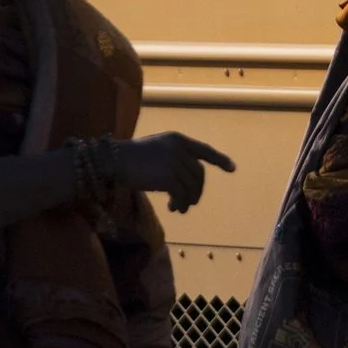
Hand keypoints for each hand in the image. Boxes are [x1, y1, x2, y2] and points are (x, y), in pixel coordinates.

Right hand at [115, 132, 235, 213]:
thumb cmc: (132, 157)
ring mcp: (174, 162)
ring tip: (179, 208)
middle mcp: (179, 148)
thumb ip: (175, 158)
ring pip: (191, 186)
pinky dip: (179, 204)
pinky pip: (181, 195)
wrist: (114, 160)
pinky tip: (172, 209)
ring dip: (187, 200)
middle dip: (197, 190)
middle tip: (189, 203)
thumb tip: (190, 182)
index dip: (220, 159)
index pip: (204, 150)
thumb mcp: (157, 149)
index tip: (233, 169)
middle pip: (198, 174)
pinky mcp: (167, 177)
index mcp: (177, 139)